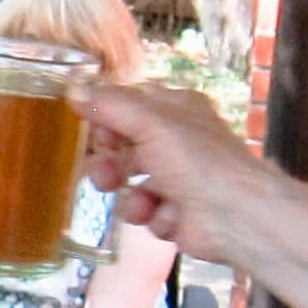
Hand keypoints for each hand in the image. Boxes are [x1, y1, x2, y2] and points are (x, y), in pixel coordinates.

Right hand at [72, 80, 266, 256]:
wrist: (235, 215)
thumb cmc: (196, 160)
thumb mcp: (150, 123)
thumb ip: (109, 106)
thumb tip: (73, 90)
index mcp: (175, 110)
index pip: (127, 106)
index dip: (106, 120)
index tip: (91, 132)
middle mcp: (176, 141)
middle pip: (123, 149)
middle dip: (110, 166)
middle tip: (105, 177)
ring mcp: (176, 179)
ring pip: (130, 185)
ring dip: (132, 198)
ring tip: (142, 206)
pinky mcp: (175, 212)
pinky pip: (146, 212)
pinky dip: (155, 216)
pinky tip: (170, 217)